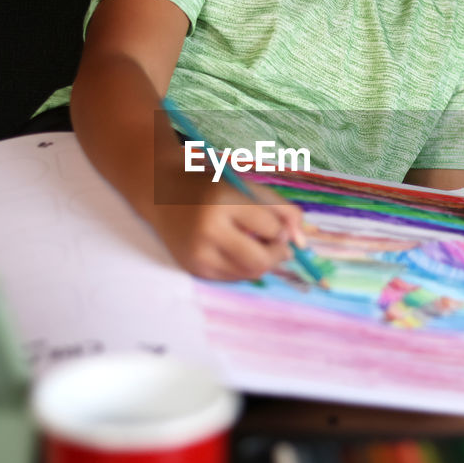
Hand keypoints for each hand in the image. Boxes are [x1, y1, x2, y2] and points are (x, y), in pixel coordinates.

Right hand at [149, 175, 305, 280]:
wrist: (160, 191)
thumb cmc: (210, 184)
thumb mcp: (247, 186)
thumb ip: (282, 210)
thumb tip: (302, 242)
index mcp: (222, 202)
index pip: (270, 229)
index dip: (280, 229)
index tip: (275, 224)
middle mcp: (208, 230)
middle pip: (261, 261)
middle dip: (277, 255)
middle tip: (276, 244)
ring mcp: (198, 253)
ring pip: (249, 273)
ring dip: (261, 261)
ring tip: (253, 243)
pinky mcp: (193, 267)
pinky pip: (232, 278)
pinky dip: (242, 267)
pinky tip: (234, 250)